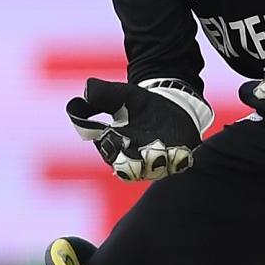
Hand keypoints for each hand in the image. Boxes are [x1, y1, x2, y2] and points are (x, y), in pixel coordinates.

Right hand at [65, 77, 214, 182]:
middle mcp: (134, 158)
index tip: (113, 135)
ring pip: (155, 170)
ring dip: (156, 162)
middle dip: (132, 166)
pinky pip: (179, 165)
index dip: (111, 148)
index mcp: (114, 145)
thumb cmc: (137, 103)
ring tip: (159, 149)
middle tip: (135, 157)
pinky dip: (179, 160)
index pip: (109, 152)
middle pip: (130, 170)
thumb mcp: (119, 94)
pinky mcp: (178, 158)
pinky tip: (180, 150)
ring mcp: (157, 161)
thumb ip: (99, 95)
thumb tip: (83, 95)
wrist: (167, 103)